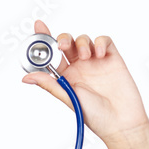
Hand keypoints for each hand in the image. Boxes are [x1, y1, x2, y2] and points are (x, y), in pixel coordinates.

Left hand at [21, 19, 148, 145]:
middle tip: (62, 45)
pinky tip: (99, 54)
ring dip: (81, 43)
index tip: (38, 25)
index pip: (52, 55)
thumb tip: (27, 78)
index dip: (44, 39)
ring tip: (85, 56)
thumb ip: (50, 84)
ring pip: (83, 40)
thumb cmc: (95, 116)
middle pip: (67, 43)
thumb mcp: (69, 98)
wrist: (121, 122)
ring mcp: (95, 62)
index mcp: (66, 77)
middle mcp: (79, 68)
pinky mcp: (112, 59)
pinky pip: (104, 41)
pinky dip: (100, 42)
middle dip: (62, 39)